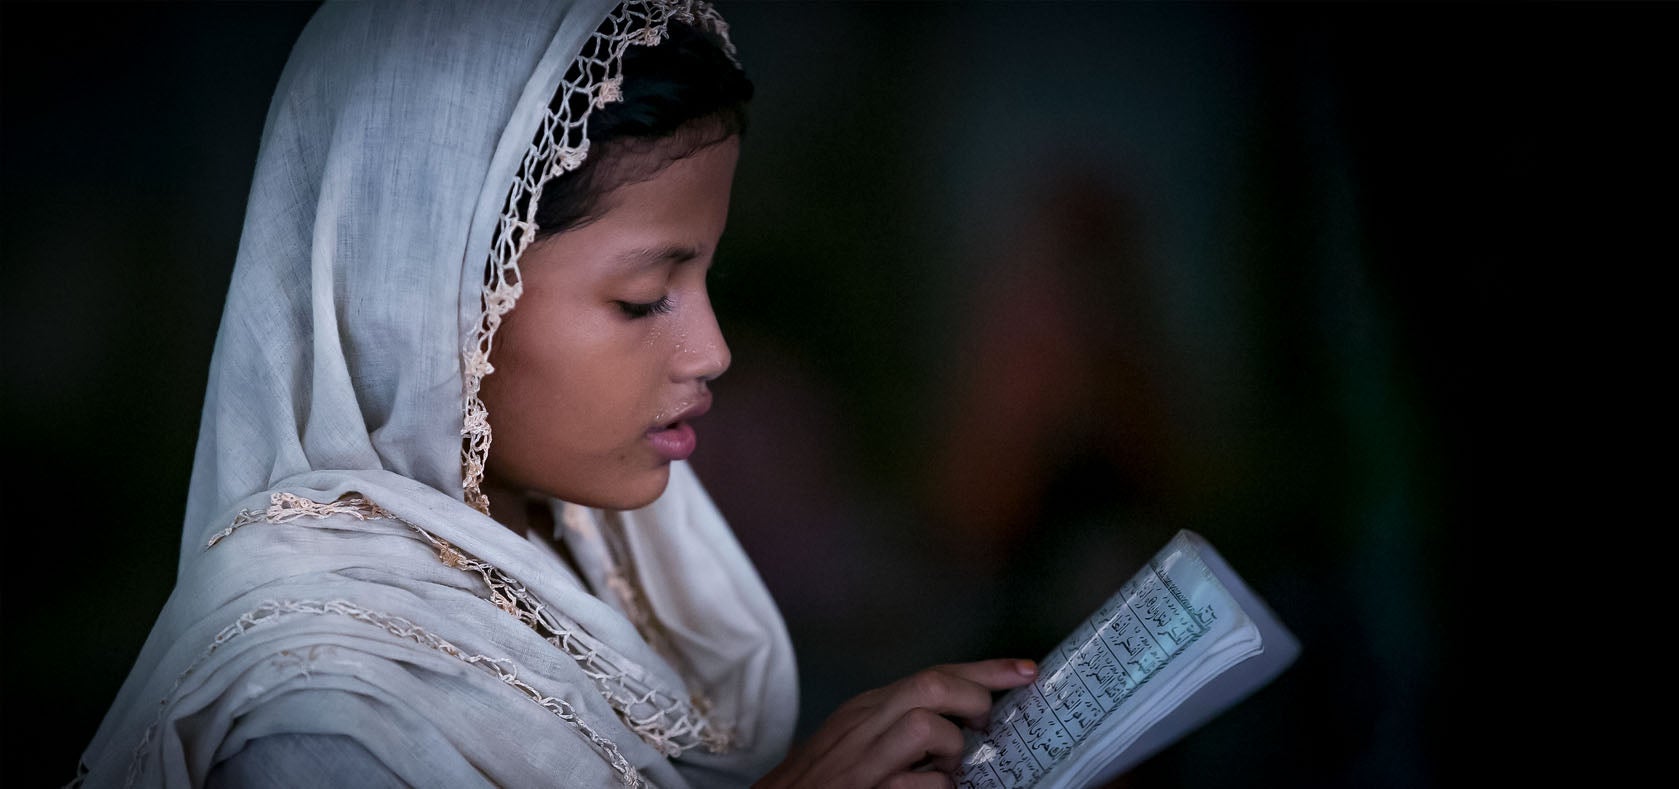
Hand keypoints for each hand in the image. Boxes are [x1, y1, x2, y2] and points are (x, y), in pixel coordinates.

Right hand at [754, 658, 1038, 788]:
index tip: (1026, 670)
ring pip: (927, 726)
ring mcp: (863, 762)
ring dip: (952, 748)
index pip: (934, 673)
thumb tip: (961, 720)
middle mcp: (863, 726)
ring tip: (948, 769)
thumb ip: (900, 722)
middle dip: (973, 700)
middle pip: (932, 687)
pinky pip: (921, 785)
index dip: (987, 669)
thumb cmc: (820, 779)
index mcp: (867, 708)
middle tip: (983, 728)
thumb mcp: (857, 737)